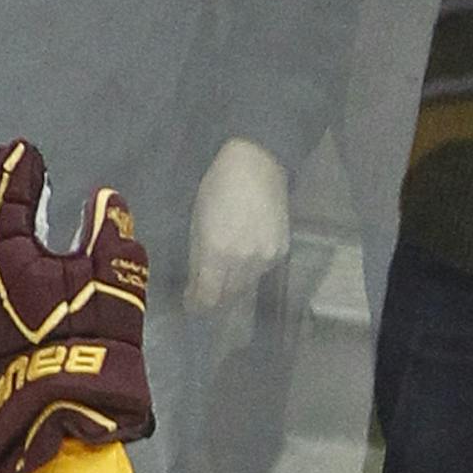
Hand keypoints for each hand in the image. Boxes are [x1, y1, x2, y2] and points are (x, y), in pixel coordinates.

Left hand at [0, 140, 153, 472]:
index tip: (28, 149)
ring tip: (17, 210)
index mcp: (0, 253)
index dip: (17, 171)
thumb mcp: (113, 278)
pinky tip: (16, 260)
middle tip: (17, 169)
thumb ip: (109, 233)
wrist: (65, 408)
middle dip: (0, 192)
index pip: (4, 198)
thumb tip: (107, 200)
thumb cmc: (90, 336)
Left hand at [184, 137, 288, 309]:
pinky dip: (250, 271)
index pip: (208, 296)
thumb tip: (198, 285)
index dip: (198, 306)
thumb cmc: (217, 187)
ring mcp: (266, 258)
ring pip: (247, 286)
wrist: (257, 166)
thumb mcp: (198, 223)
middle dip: (215, 299)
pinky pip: (261, 272)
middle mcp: (244, 262)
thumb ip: (198, 258)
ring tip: (224, 280)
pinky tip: (244, 258)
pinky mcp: (281, 252)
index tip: (191, 306)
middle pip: (229, 296)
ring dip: (233, 286)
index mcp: (217, 253)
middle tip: (205, 296)